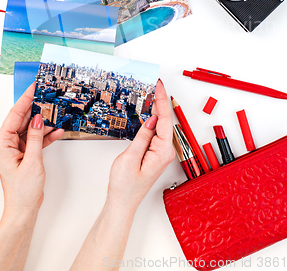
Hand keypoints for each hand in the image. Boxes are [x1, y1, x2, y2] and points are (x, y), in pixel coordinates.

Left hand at [0, 82, 63, 216]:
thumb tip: (38, 118)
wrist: (24, 209)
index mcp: (3, 142)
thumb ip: (35, 137)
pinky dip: (47, 135)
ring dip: (45, 122)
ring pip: (32, 127)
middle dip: (37, 107)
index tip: (34, 87)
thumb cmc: (22, 190)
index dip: (26, 99)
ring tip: (57, 112)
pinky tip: (58, 130)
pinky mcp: (26, 153)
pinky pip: (37, 138)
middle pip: (24, 118)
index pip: (15, 114)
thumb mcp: (32, 161)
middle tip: (49, 96)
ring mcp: (18, 147)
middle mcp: (8, 143)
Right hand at [107, 79, 174, 212]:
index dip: (161, 100)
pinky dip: (152, 119)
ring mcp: (160, 152)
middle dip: (160, 100)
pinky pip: (156, 131)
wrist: (122, 203)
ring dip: (157, 108)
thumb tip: (151, 118)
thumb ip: (143, 136)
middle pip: (165, 119)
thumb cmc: (125, 185)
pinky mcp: (154, 152)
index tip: (159, 85)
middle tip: (155, 83)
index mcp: (162, 151)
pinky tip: (149, 111)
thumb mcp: (130, 157)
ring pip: (160, 124)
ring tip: (152, 92)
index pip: (164, 119)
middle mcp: (165, 151)